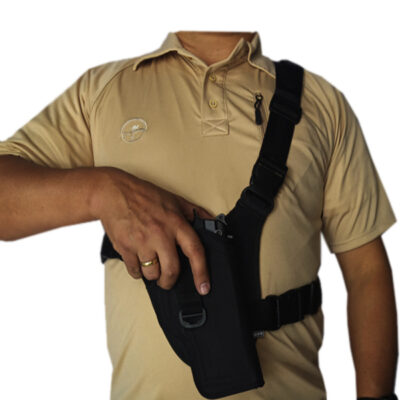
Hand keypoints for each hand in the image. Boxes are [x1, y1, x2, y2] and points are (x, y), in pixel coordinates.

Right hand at [91, 167, 214, 294]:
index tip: (204, 287)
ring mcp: (141, 242)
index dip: (202, 272)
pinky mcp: (125, 248)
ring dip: (153, 275)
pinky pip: (135, 272)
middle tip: (168, 280)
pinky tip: (138, 261)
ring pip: (152, 274)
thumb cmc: (145, 195)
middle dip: (170, 281)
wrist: (113, 193)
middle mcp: (160, 234)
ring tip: (151, 264)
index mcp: (175, 223)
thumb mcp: (175, 200)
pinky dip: (138, 271)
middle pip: (171, 270)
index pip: (195, 251)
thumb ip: (195, 212)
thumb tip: (213, 222)